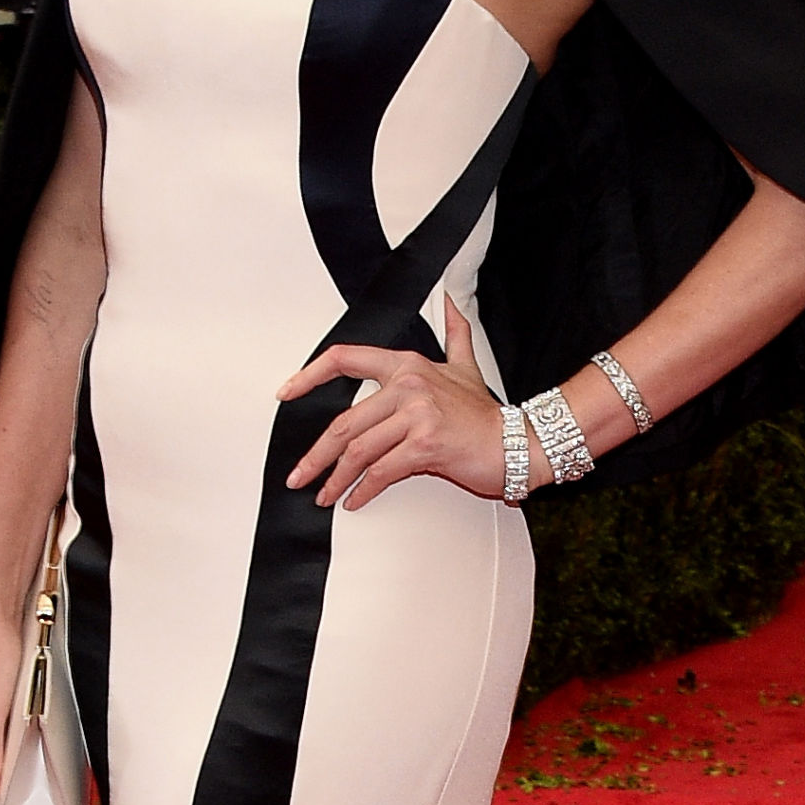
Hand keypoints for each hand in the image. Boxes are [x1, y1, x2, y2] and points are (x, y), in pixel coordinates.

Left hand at [280, 300, 507, 509]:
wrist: (518, 443)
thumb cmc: (485, 414)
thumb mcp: (466, 366)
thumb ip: (455, 334)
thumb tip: (451, 303)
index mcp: (407, 365)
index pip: (346, 359)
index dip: (309, 376)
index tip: (286, 393)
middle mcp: (408, 385)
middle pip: (345, 422)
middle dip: (317, 455)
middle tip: (300, 475)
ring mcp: (416, 415)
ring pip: (359, 450)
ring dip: (336, 478)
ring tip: (324, 495)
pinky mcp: (425, 445)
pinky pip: (381, 471)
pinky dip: (363, 490)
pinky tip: (354, 501)